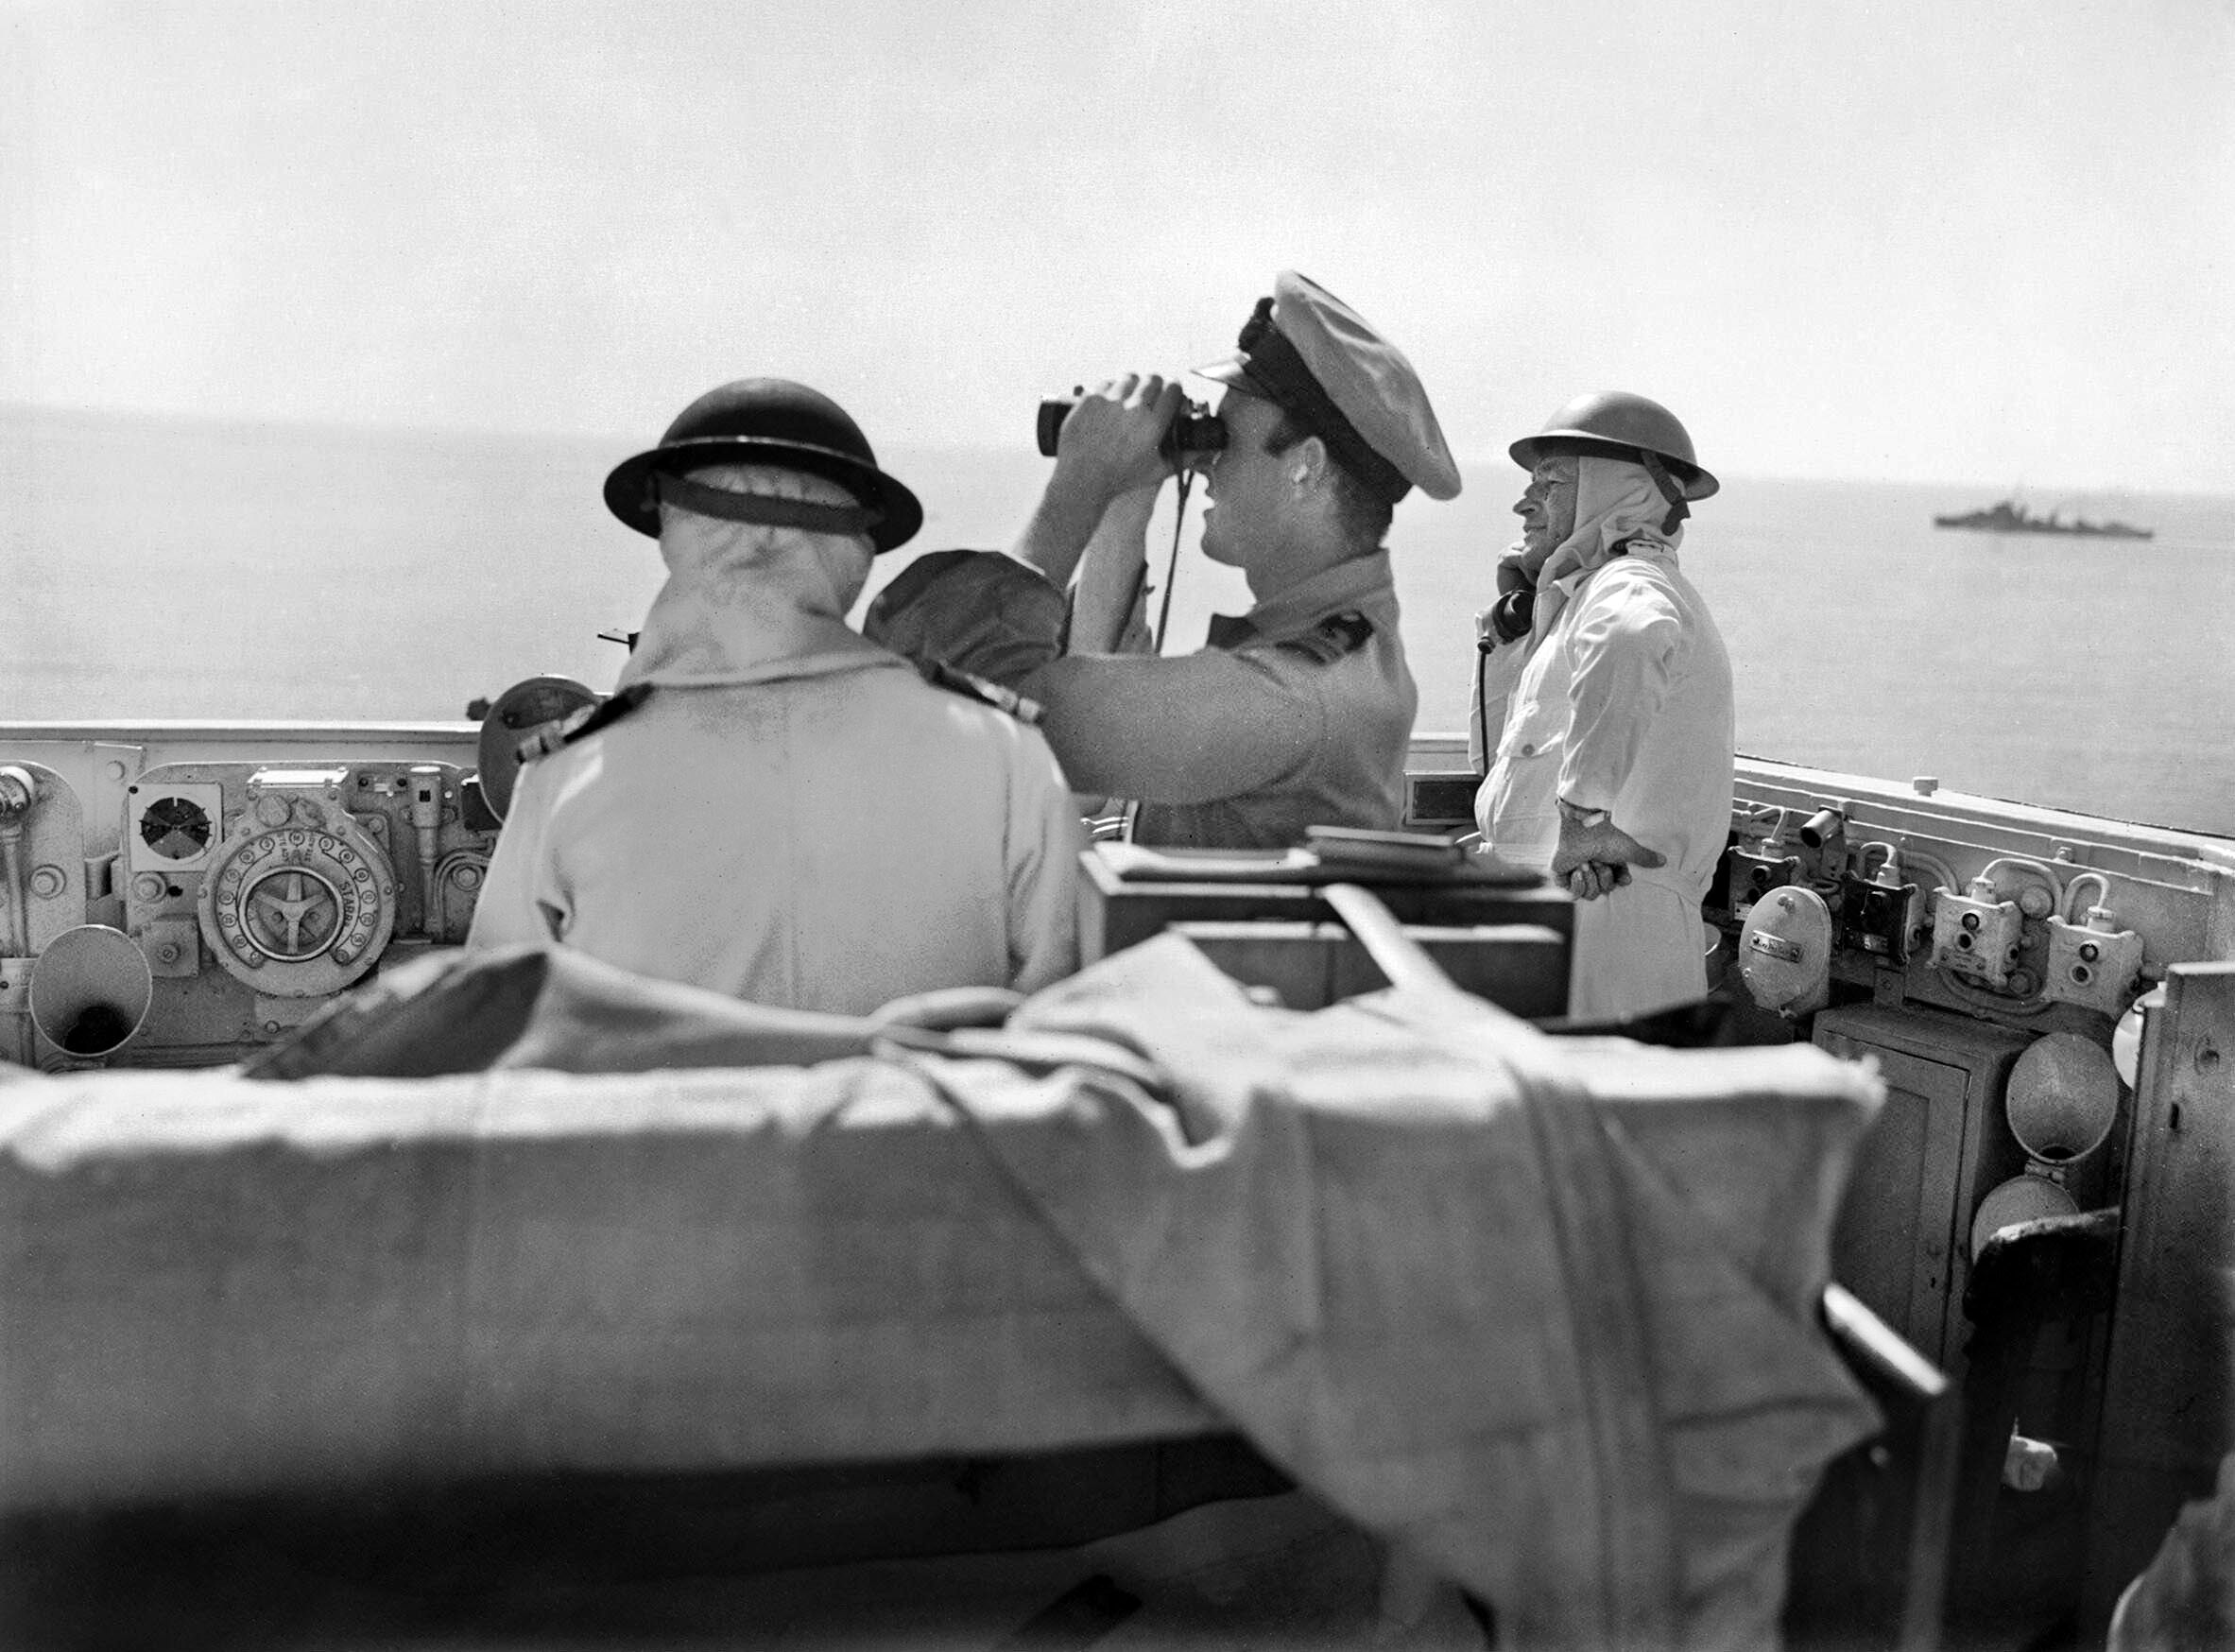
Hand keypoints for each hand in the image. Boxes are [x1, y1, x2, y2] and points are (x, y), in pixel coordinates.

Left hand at [1050, 374, 1181, 503]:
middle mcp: (1134, 409)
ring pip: (1130, 377)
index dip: (1174, 389)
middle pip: (1153, 379)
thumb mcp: (1156, 472)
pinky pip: (1107, 383)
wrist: (1082, 479)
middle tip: (1151, 394)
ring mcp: (1111, 401)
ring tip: (1129, 396)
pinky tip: (1110, 400)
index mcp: (1154, 424)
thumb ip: (1184, 459)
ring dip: (1133, 384)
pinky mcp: (1091, 399)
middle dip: (1155, 384)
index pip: (1173, 390)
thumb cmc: (1120, 479)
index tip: (1172, 392)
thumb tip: (1207, 453)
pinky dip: (1111, 389)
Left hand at [1551, 810, 1665, 901]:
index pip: (1617, 885)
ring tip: (1587, 863)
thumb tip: (1664, 861)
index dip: (1620, 879)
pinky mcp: (1562, 876)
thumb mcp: (1629, 850)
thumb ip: (1644, 857)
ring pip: (1589, 895)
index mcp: (1608, 864)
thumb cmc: (1606, 836)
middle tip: (1598, 860)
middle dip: (1604, 877)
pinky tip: (1578, 869)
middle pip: (1604, 892)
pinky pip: (1572, 894)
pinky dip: (1578, 883)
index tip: (1620, 870)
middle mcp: (1593, 870)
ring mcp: (1577, 874)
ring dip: (1591, 879)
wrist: (1584, 827)